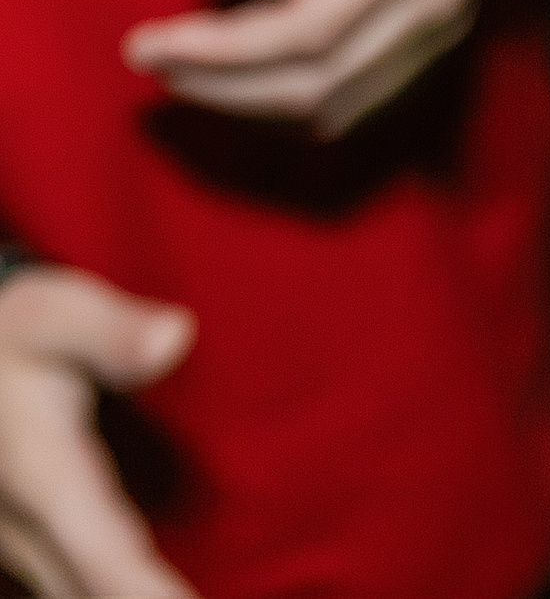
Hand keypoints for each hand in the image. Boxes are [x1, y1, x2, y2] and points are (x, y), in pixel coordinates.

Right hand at [0, 267, 197, 598]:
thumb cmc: (19, 333)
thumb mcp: (57, 312)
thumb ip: (110, 331)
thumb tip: (175, 337)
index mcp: (43, 480)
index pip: (105, 558)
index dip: (149, 592)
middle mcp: (25, 533)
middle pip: (91, 594)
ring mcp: (19, 553)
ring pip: (74, 597)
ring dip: (137, 593)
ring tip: (196, 594)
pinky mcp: (27, 557)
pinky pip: (73, 587)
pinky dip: (123, 587)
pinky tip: (169, 587)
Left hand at [123, 0, 518, 136]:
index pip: (306, 32)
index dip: (221, 51)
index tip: (148, 40)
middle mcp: (437, 0)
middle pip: (320, 84)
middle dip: (224, 87)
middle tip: (151, 61)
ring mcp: (446, 24)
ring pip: (340, 105)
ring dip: (254, 103)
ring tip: (186, 72)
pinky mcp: (440, 34)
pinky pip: (361, 97)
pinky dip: (294, 99)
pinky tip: (246, 74)